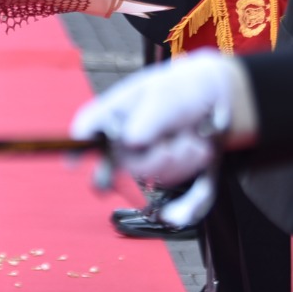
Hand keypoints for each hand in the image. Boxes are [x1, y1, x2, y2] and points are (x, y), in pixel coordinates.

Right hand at [71, 50, 242, 187]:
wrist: (219, 100)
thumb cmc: (184, 89)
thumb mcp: (167, 94)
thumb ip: (149, 117)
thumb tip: (130, 141)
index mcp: (116, 114)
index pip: (88, 130)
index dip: (78, 147)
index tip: (73, 163)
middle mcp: (126, 141)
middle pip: (124, 165)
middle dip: (155, 159)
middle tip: (174, 142)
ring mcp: (149, 160)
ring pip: (156, 178)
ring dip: (183, 161)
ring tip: (194, 138)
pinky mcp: (172, 175)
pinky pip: (178, 196)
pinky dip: (186, 202)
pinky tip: (187, 195)